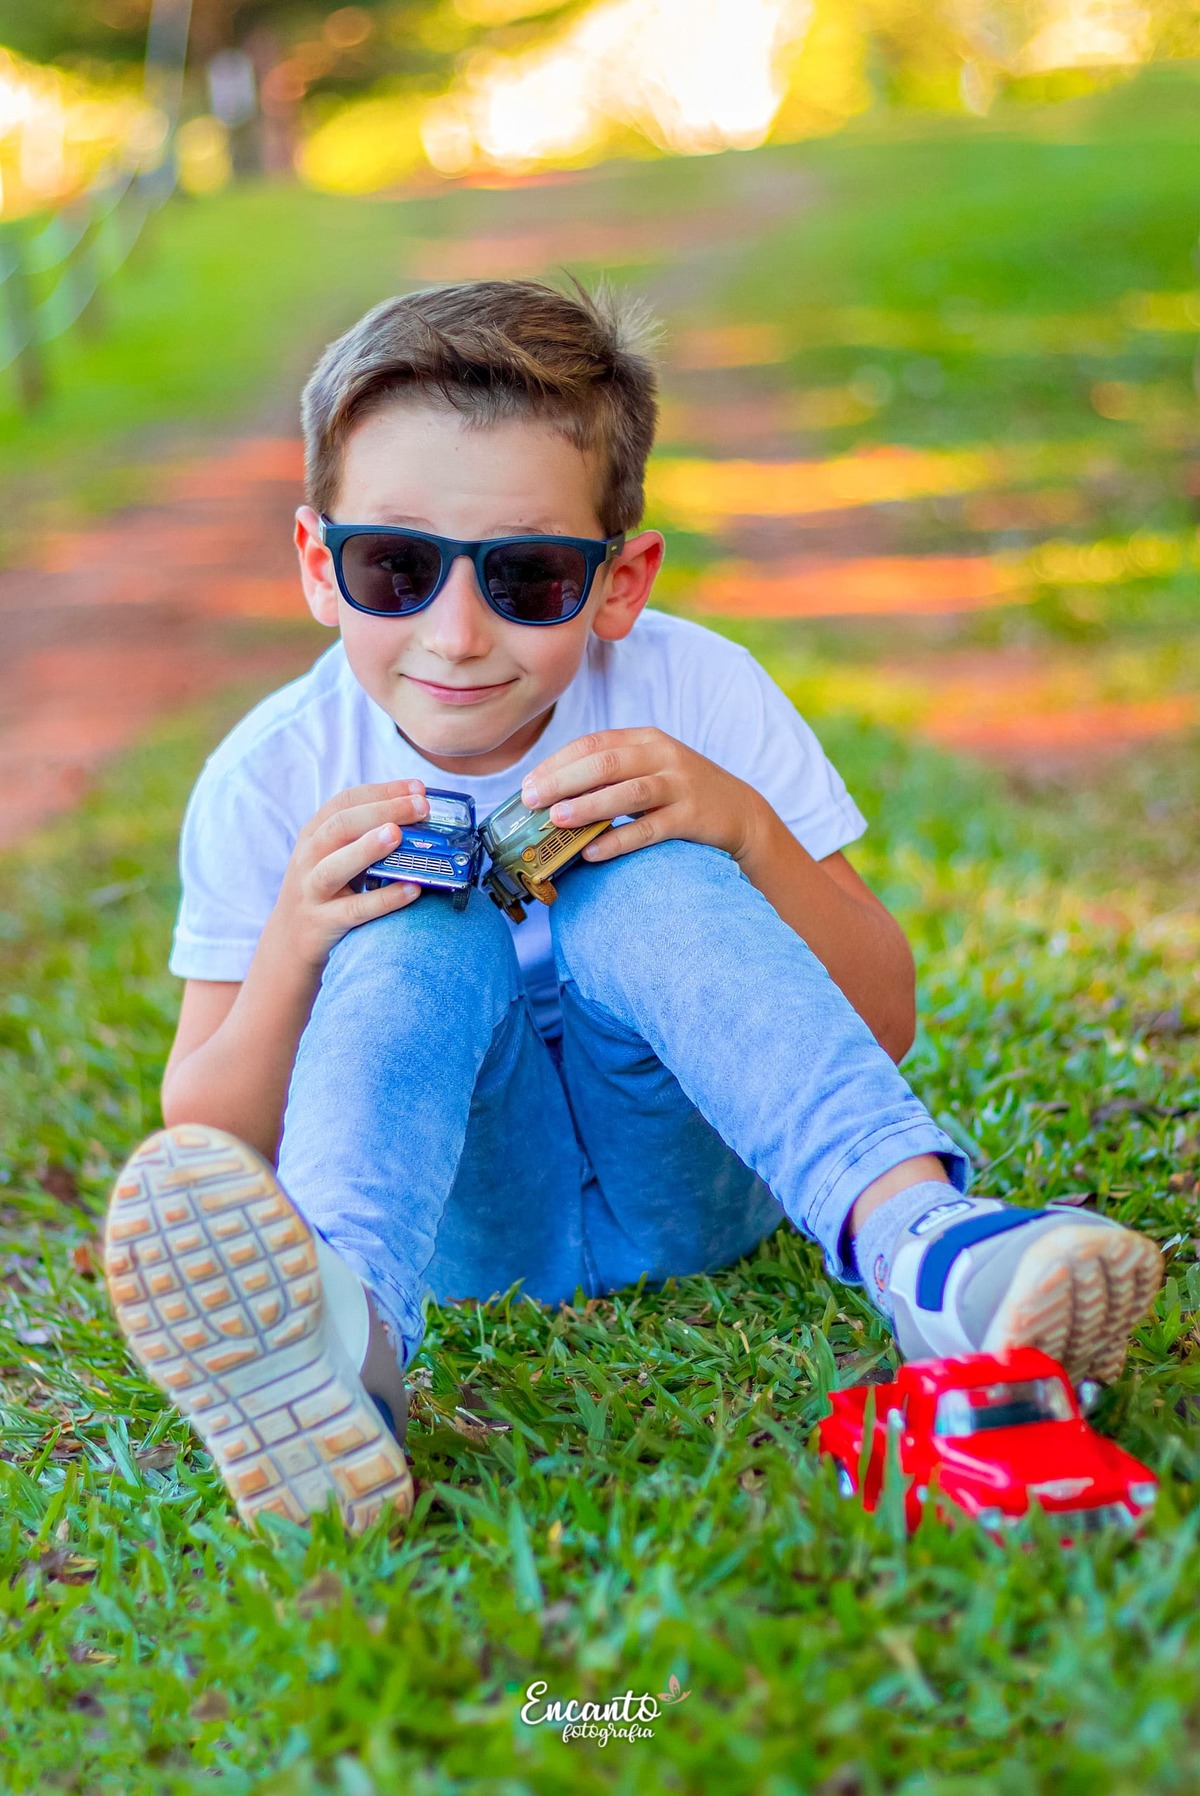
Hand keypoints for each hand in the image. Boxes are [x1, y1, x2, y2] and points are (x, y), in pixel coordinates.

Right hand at [270, 779, 429, 968]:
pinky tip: (412, 889)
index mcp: (313, 835)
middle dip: (383, 811)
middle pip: (340, 826)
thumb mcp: (332, 856)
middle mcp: (308, 859)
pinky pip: (355, 910)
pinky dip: (384, 899)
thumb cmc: (324, 891)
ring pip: (335, 866)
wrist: (290, 941)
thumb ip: (362, 837)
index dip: (382, 791)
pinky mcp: (324, 923)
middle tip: (420, 807)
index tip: (417, 788)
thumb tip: (417, 817)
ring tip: (398, 835)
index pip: (345, 802)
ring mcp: (312, 891)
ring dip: (367, 848)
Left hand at [521, 728, 763, 864]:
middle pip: (605, 763)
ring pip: (627, 792)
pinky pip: (649, 829)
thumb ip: (609, 774)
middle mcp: (662, 756)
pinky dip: (618, 840)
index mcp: (644, 740)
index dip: (556, 764)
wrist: (738, 810)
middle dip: (563, 781)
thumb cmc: (679, 792)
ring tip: (557, 821)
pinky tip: (593, 852)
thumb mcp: (648, 769)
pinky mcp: (691, 817)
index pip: (592, 744)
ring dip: (588, 806)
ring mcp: (679, 786)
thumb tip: (552, 795)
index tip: (528, 786)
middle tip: (533, 802)